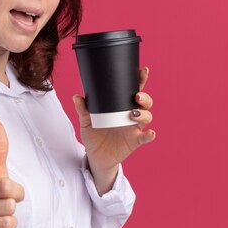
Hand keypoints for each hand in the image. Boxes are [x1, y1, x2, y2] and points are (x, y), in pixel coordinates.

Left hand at [73, 66, 155, 194]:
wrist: (95, 156)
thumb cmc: (93, 135)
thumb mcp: (86, 121)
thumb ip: (83, 109)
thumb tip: (77, 97)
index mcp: (121, 106)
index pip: (132, 91)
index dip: (140, 81)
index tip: (143, 71)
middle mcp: (131, 115)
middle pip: (145, 103)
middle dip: (145, 97)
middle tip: (137, 96)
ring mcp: (134, 128)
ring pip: (146, 118)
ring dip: (143, 114)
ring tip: (132, 113)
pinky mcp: (134, 142)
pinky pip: (145, 138)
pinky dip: (150, 136)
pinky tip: (151, 133)